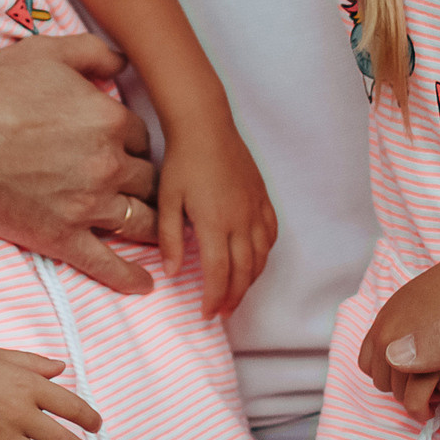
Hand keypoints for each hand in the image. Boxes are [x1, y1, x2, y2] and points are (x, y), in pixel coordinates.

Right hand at [0, 35, 160, 293]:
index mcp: (109, 119)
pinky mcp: (62, 238)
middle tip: (137, 185)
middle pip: (148, 180)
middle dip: (145, 181)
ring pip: (139, 221)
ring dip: (150, 225)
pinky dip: (129, 277)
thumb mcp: (46, 52)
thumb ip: (94, 52)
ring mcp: (87, 205)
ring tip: (155, 231)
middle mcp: (107, 164)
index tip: (124, 146)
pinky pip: (107, 265)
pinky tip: (144, 283)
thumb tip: (125, 62)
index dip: (133, 141)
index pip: (143, 136)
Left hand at [155, 121, 274, 317]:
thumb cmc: (182, 161)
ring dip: (251, 280)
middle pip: (243, 271)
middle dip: (233, 297)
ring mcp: (256, 208)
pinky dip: (265, 254)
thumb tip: (173, 273)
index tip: (206, 315)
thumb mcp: (168, 200)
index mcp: (215, 222)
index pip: (218, 273)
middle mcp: (241, 220)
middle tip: (222, 312)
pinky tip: (255, 260)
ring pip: (261, 256)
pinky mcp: (263, 197)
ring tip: (237, 293)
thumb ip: (170, 239)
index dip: (213, 298)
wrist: (205, 125)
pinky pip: (271, 234)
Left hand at [359, 259, 439, 419]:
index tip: (406, 376)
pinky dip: (423, 405)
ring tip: (433, 397)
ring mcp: (402, 351)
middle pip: (381, 381)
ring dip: (413, 397)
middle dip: (400, 387)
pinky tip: (436, 404)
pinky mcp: (423, 363)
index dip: (387, 373)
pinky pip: (414, 398)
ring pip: (398, 393)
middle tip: (422, 388)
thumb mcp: (413, 303)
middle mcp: (385, 337)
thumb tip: (399, 353)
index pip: (367, 363)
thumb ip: (401, 328)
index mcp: (382, 323)